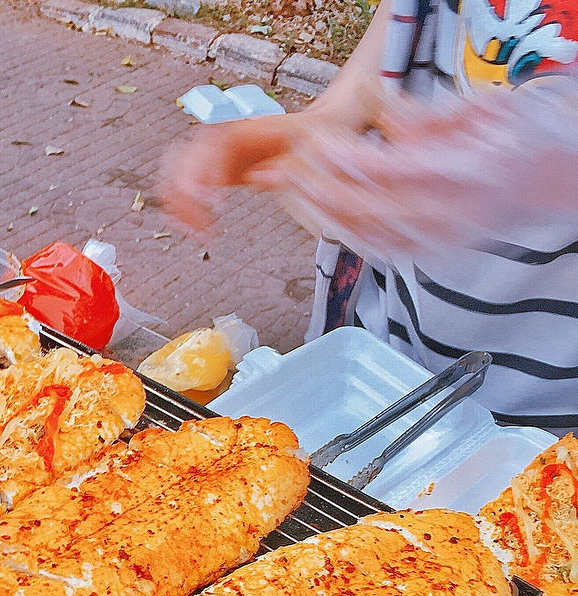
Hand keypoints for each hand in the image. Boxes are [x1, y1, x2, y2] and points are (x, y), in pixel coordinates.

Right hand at [159, 113, 306, 230]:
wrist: (315, 130)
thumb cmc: (316, 138)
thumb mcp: (312, 148)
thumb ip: (289, 163)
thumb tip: (261, 176)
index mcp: (245, 129)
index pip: (211, 146)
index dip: (205, 173)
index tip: (211, 203)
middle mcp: (223, 137)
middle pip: (184, 158)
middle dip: (184, 195)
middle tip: (200, 227)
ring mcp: (216, 152)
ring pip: (176, 171)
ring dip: (177, 203)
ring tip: (193, 232)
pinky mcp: (215, 168)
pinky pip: (184, 182)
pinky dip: (180, 204)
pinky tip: (188, 226)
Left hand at [247, 85, 577, 257]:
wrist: (540, 181)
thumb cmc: (510, 136)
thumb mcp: (480, 108)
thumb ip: (426, 116)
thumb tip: (378, 108)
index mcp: (468, 172)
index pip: (390, 172)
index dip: (344, 160)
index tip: (311, 143)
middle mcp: (452, 215)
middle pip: (368, 210)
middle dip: (318, 190)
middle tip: (284, 169)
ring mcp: (439, 243)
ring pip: (365, 237)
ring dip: (319, 214)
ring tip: (290, 189)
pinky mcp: (427, 257)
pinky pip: (374, 251)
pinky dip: (340, 233)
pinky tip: (316, 215)